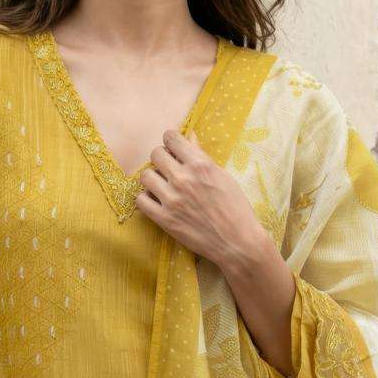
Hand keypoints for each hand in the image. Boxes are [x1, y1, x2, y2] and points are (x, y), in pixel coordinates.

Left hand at [133, 127, 266, 265]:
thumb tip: (189, 135)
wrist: (237, 242)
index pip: (171, 138)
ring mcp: (171, 199)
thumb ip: (201, 156)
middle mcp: (183, 179)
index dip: (171, 141)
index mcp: (200, 165)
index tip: (173, 148)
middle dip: (162, 158)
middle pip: (155, 154)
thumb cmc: (235, 208)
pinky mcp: (164, 219)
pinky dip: (147, 199)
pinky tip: (157, 200)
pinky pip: (141, 200)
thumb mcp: (223, 176)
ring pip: (145, 176)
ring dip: (153, 178)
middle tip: (169, 168)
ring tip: (163, 185)